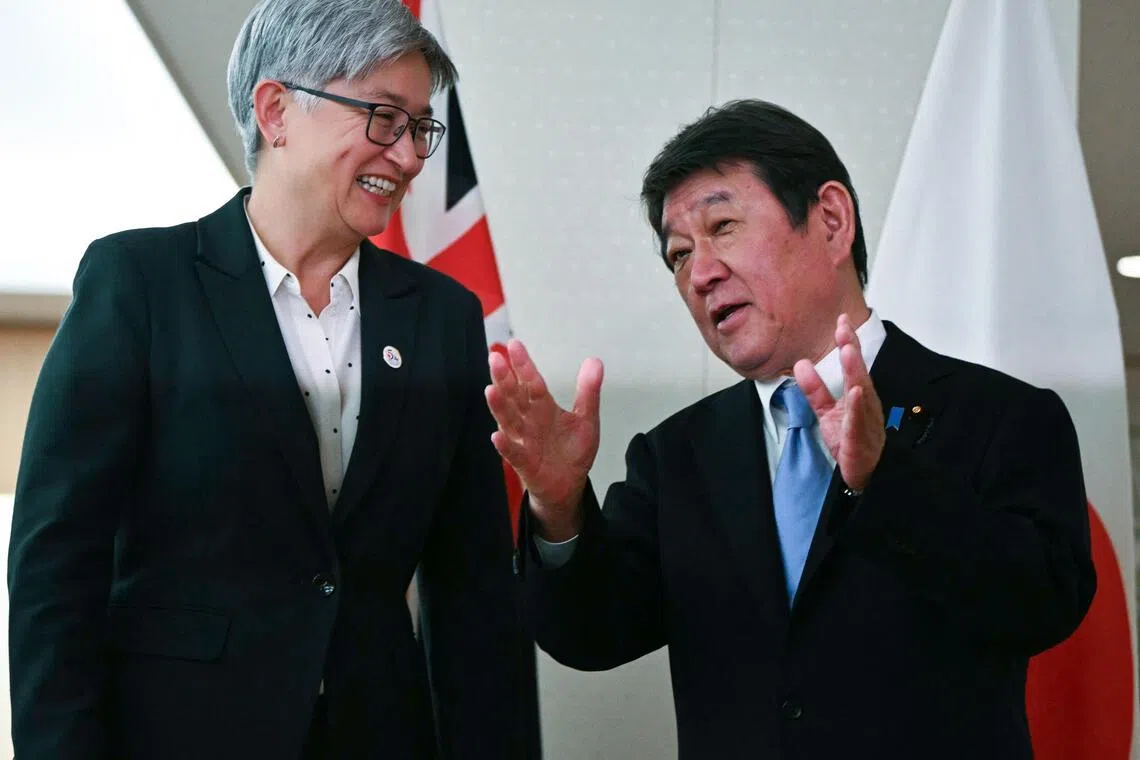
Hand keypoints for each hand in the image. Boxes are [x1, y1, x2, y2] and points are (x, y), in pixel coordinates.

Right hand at [485, 339, 603, 540]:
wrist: (569, 486)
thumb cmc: (571, 451)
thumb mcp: (586, 419)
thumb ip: (588, 391)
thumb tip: (594, 360)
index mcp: (543, 407)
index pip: (532, 382)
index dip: (524, 365)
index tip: (515, 345)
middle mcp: (529, 421)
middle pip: (514, 397)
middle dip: (505, 378)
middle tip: (495, 358)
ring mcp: (524, 441)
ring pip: (509, 420)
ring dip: (499, 406)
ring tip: (491, 389)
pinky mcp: (524, 463)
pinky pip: (513, 453)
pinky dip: (505, 445)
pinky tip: (496, 435)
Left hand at [793, 313, 884, 491]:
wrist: (864, 474)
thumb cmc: (851, 442)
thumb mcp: (827, 412)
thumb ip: (815, 390)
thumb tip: (800, 364)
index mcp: (858, 397)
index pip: (853, 366)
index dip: (848, 343)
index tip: (841, 320)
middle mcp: (866, 405)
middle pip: (859, 373)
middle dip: (852, 350)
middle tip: (844, 327)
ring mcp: (866, 421)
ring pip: (863, 393)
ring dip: (855, 371)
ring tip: (848, 351)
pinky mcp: (860, 440)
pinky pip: (859, 421)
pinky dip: (857, 406)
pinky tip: (855, 391)